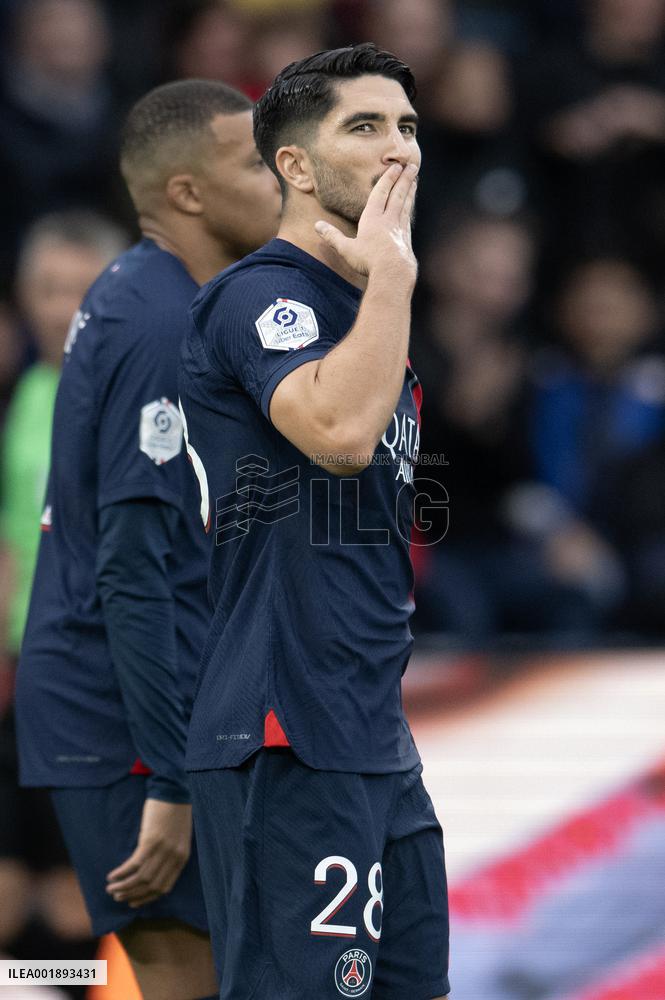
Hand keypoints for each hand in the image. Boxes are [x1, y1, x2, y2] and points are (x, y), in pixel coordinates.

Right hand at [106, 798, 191, 907]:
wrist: (175, 790)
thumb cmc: (175, 811)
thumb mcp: (178, 837)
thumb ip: (170, 854)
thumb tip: (153, 870)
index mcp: (182, 858)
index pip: (164, 888)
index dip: (147, 898)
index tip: (133, 902)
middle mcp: (174, 857)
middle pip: (150, 886)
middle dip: (132, 894)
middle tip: (117, 896)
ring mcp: (163, 850)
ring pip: (141, 878)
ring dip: (124, 887)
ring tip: (111, 889)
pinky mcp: (151, 841)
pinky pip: (134, 864)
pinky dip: (121, 873)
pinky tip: (112, 876)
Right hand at [315, 162, 417, 280]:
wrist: (393, 273)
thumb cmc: (368, 260)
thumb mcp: (346, 249)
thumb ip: (333, 236)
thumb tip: (317, 226)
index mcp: (372, 219)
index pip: (380, 194)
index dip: (387, 179)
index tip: (396, 166)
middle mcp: (388, 220)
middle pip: (397, 195)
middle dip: (404, 179)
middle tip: (411, 166)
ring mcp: (399, 229)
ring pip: (405, 205)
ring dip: (410, 192)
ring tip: (415, 180)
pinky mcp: (406, 240)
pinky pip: (408, 219)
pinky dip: (409, 210)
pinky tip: (410, 208)